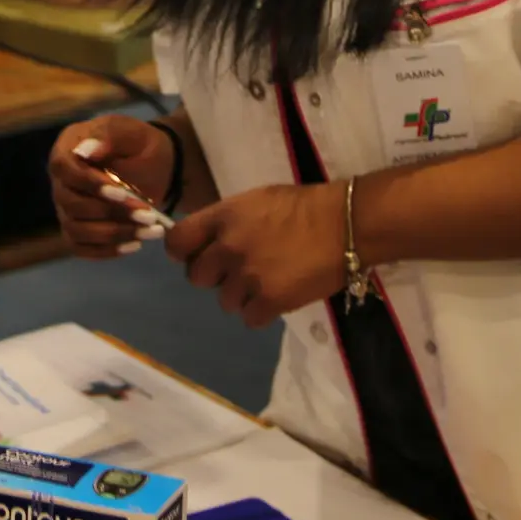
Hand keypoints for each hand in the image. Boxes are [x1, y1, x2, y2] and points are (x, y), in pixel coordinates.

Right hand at [49, 116, 174, 259]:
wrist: (154, 166)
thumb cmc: (139, 145)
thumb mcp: (131, 132)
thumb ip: (109, 136)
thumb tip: (84, 151)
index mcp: (67, 149)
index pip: (63, 168)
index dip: (89, 183)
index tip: (120, 192)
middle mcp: (61, 181)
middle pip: (70, 203)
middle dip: (109, 211)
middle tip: (147, 214)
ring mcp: (66, 208)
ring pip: (76, 229)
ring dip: (113, 234)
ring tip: (148, 231)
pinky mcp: (77, 230)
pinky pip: (82, 248)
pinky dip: (107, 250)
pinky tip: (134, 245)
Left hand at [165, 184, 347, 327]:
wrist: (344, 224)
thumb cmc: (302, 206)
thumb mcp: (254, 201)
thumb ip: (225, 221)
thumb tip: (205, 242)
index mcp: (223, 217)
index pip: (176, 242)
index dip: (182, 252)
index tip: (194, 255)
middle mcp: (228, 248)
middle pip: (197, 277)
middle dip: (215, 276)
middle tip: (237, 270)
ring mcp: (248, 277)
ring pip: (225, 301)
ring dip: (241, 295)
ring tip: (266, 280)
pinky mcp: (271, 301)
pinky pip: (249, 318)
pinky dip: (262, 312)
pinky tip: (277, 296)